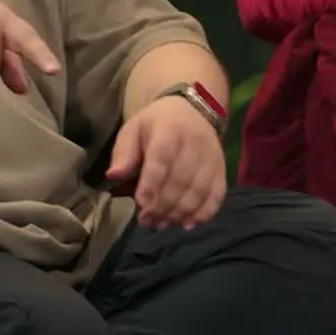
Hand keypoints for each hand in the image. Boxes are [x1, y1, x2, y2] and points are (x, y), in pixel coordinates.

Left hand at [105, 95, 227, 228]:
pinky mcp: (222, 169)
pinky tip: (188, 224)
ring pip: (198, 191)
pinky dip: (204, 213)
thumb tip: (113, 175)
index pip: (161, 160)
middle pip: (180, 180)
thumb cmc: (156, 124)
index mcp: (169, 130)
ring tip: (162, 224)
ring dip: (179, 213)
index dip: (152, 185)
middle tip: (147, 221)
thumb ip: (123, 153)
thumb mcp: (133, 130)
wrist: (192, 111)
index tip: (141, 205)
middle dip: (162, 206)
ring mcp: (211, 157)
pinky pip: (217, 195)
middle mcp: (194, 143)